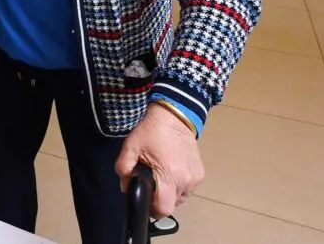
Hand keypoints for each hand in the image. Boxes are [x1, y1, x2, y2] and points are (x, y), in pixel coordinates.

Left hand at [115, 102, 204, 218]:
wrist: (174, 115)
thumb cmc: (151, 131)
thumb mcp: (130, 146)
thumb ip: (123, 169)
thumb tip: (126, 186)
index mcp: (168, 175)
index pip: (163, 209)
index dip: (152, 208)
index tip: (146, 197)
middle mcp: (185, 181)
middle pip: (171, 204)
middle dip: (160, 198)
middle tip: (152, 182)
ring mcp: (195, 179)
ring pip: (180, 197)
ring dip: (171, 191)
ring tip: (163, 173)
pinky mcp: (200, 174)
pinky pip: (188, 188)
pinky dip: (180, 183)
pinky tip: (173, 168)